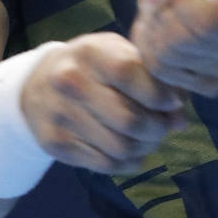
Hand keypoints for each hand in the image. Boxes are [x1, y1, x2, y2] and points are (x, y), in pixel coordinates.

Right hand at [19, 33, 187, 174]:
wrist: (37, 84)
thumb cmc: (93, 66)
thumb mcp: (119, 55)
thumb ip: (152, 79)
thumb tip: (180, 118)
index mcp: (90, 52)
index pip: (128, 74)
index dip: (159, 94)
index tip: (174, 103)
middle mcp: (70, 82)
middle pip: (128, 120)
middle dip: (158, 128)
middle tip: (166, 126)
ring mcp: (60, 115)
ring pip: (120, 148)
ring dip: (146, 148)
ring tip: (151, 138)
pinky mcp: (56, 144)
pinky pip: (105, 165)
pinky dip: (128, 163)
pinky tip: (133, 151)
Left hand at [131, 0, 217, 96]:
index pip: (207, 22)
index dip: (178, 1)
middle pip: (181, 43)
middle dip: (160, 16)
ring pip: (168, 59)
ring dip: (152, 30)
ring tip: (162, 10)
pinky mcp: (210, 86)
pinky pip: (163, 73)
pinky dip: (152, 47)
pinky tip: (162, 29)